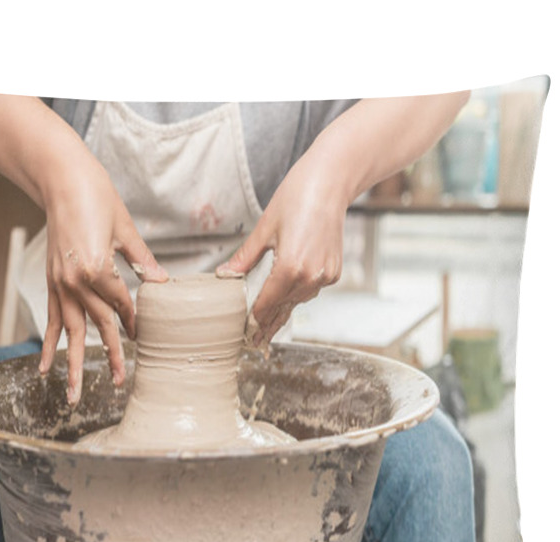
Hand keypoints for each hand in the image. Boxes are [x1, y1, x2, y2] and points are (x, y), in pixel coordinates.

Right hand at [39, 152, 167, 403]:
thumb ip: (142, 260)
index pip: (122, 306)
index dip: (134, 321)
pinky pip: (52, 320)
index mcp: (99, 269)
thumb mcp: (126, 229)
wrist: (61, 179)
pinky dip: (49, 345)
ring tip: (74, 393)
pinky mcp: (51, 282)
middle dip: (110, 356)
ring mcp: (60, 284)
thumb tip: (162, 283)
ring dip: (73, 364)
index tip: (141, 336)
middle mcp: (76, 282)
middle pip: (98, 326)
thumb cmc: (96, 198)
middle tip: (118, 383)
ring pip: (71, 332)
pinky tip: (46, 368)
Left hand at [215, 142, 348, 347]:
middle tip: (254, 343)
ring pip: (298, 300)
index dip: (254, 322)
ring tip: (266, 327)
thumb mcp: (264, 228)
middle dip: (267, 325)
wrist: (332, 182)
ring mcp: (326, 275)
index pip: (267, 304)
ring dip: (283, 311)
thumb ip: (246, 257)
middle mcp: (311, 276)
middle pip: (283, 308)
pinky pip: (311, 290)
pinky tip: (287, 298)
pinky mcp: (334, 271)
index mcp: (290, 267)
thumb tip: (225, 274)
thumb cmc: (297, 197)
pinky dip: (298, 294)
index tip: (245, 336)